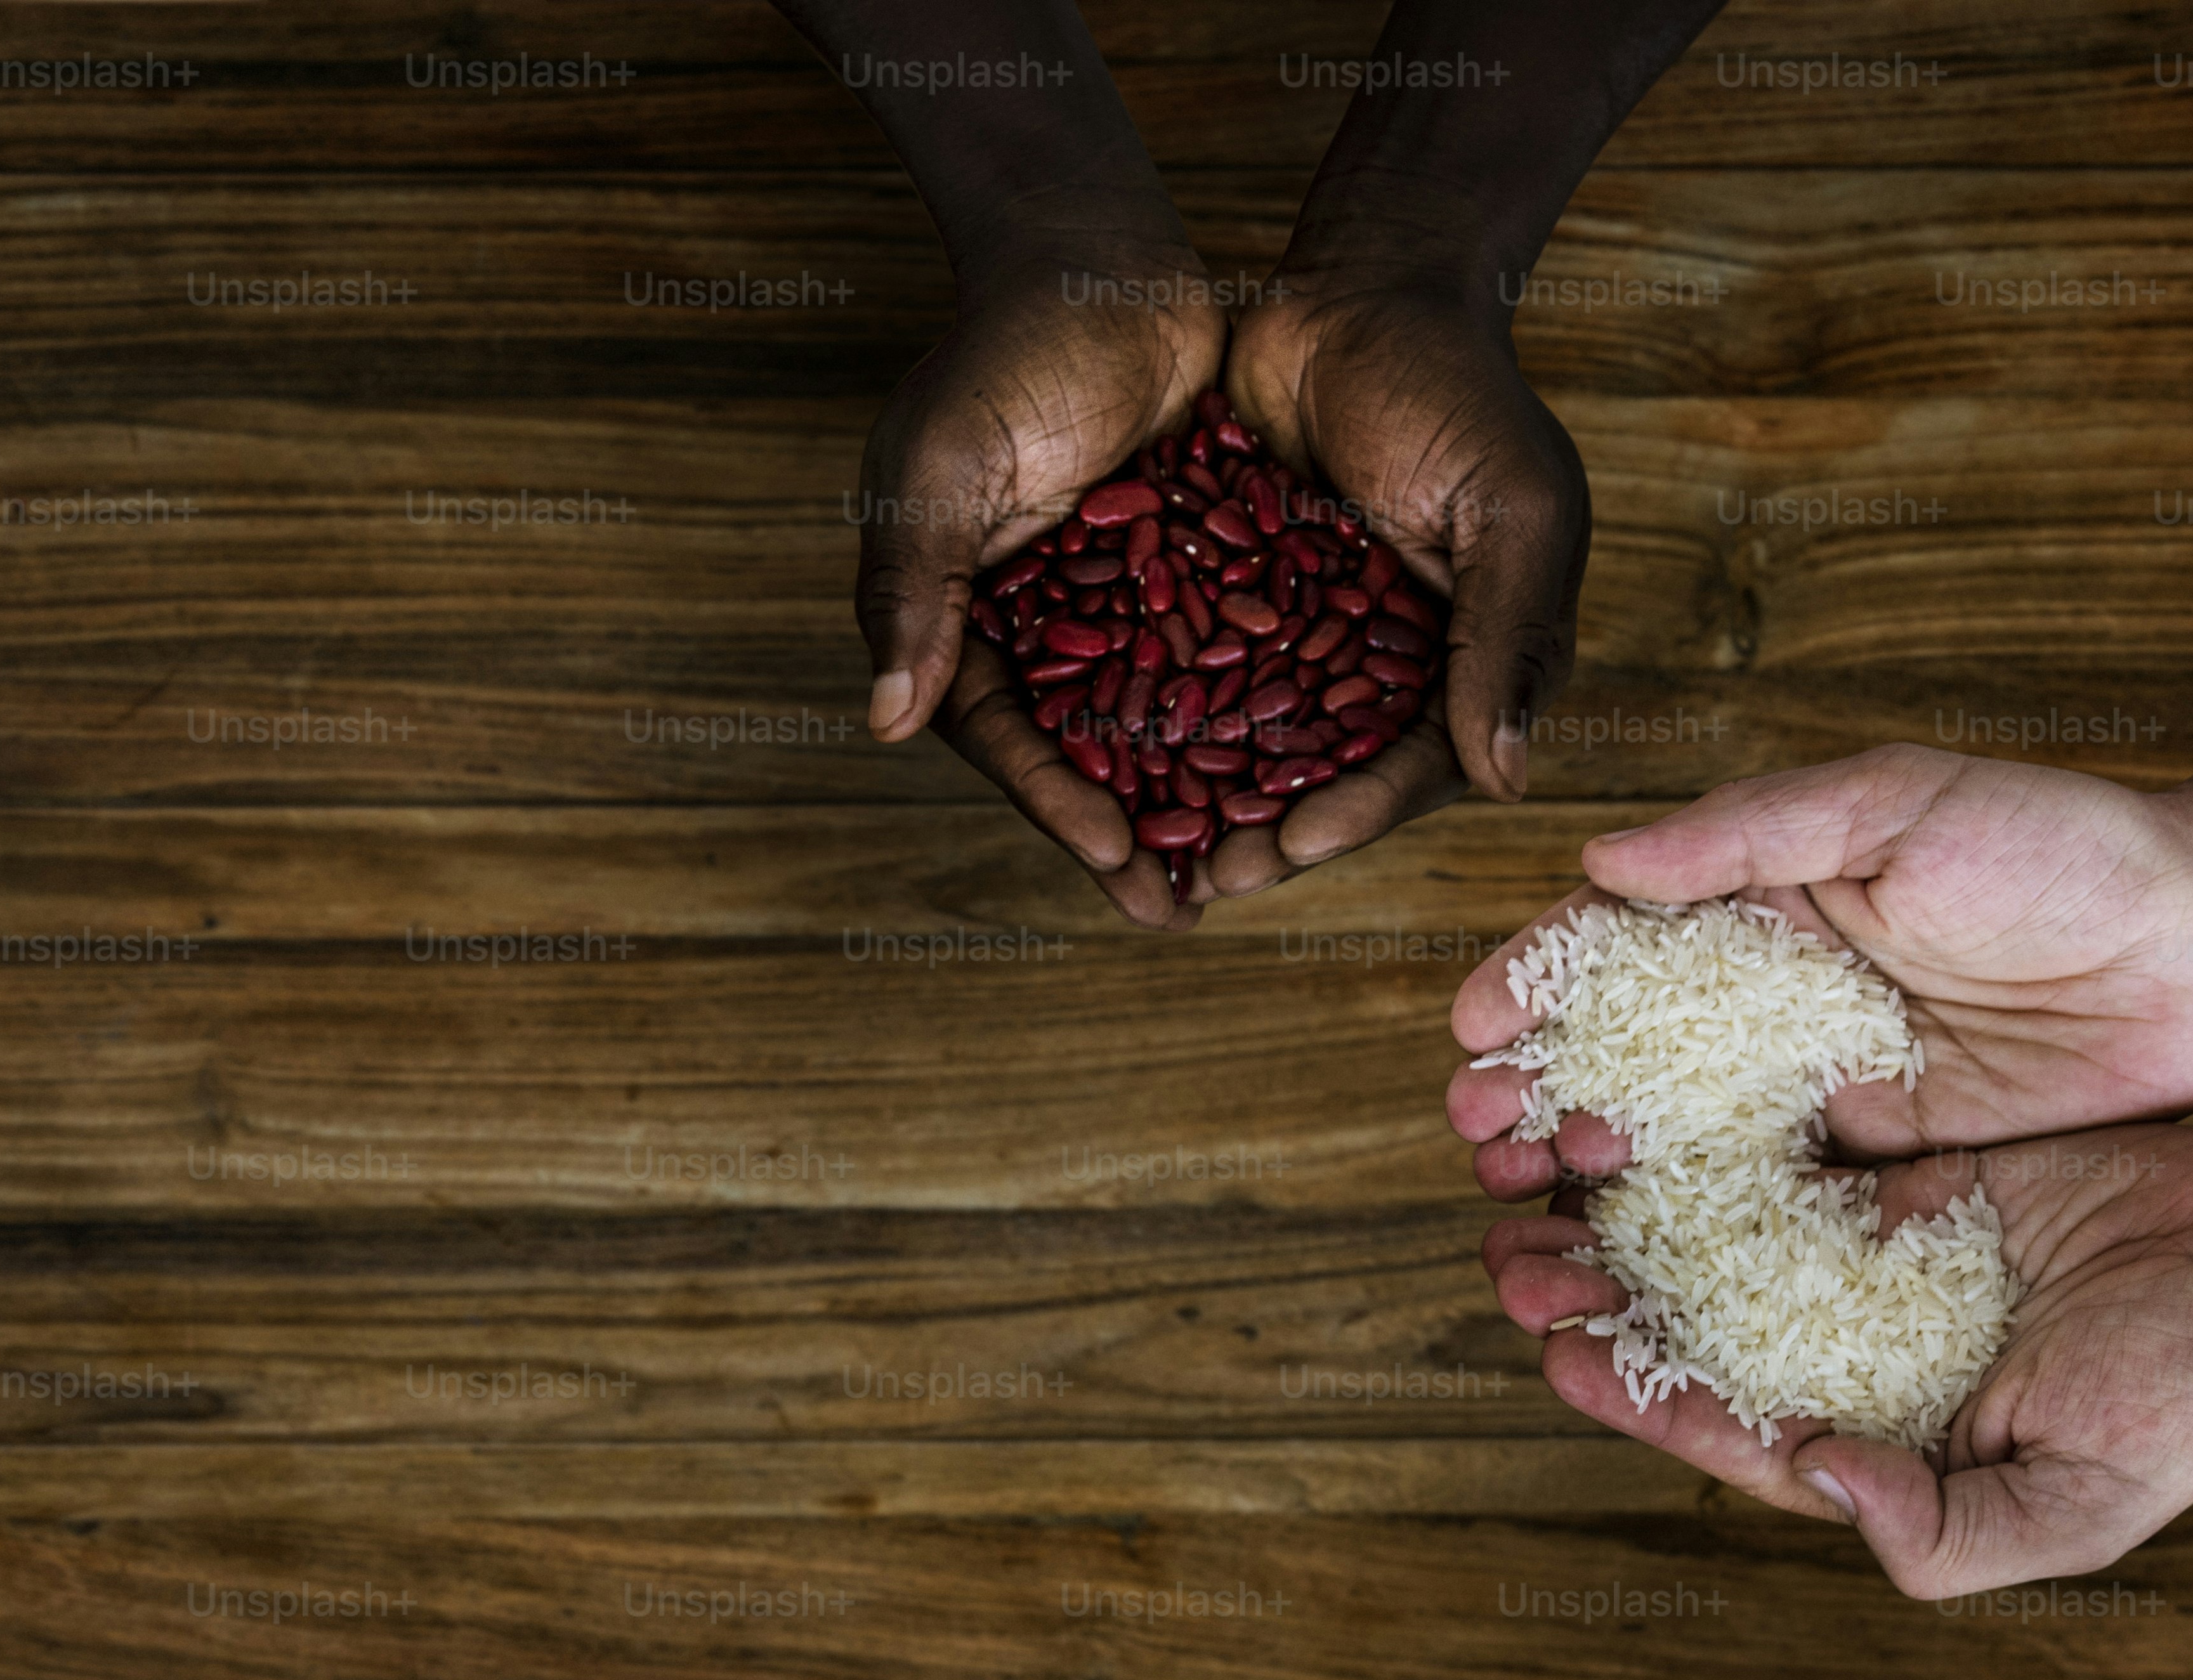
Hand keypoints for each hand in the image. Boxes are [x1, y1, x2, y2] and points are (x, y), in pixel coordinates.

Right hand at [855, 252, 1224, 930]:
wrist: (1098, 256)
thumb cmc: (999, 354)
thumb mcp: (937, 471)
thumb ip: (914, 592)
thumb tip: (884, 724)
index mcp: (963, 623)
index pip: (1009, 739)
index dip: (1060, 807)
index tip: (1119, 865)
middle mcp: (1041, 630)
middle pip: (1087, 754)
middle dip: (1133, 834)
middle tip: (1184, 910)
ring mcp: (1119, 605)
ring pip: (1163, 721)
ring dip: (1200, 794)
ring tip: (1250, 865)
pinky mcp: (1190, 569)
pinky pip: (1227, 654)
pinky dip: (1258, 709)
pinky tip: (1308, 761)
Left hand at [1211, 260, 1586, 896]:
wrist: (1361, 291)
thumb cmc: (1459, 390)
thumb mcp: (1512, 508)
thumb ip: (1505, 638)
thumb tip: (1505, 782)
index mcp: (1478, 655)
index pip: (1421, 764)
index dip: (1361, 812)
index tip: (1295, 849)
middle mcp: (1395, 662)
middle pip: (1333, 774)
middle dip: (1273, 833)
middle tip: (1208, 882)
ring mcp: (1314, 635)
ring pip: (1261, 742)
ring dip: (1210, 800)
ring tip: (1151, 848)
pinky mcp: (1242, 601)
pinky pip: (1201, 676)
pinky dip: (1163, 721)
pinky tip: (1109, 762)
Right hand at [1445, 742, 2192, 1189]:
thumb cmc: (2060, 847)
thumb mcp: (1897, 803)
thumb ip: (1748, 833)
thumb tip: (1602, 861)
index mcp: (1763, 906)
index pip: (1616, 947)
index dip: (1534, 986)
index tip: (1469, 1028)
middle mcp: (1770, 1004)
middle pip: (1617, 1057)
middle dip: (1532, 1095)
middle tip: (1477, 1136)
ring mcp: (1813, 1091)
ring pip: (1667, 1141)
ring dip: (1580, 1172)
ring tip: (1520, 1199)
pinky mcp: (1869, 1168)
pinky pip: (1755, 1206)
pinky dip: (1679, 1232)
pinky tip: (1617, 1253)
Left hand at [1482, 1125, 2192, 1593]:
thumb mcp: (2075, 1503)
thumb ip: (1939, 1530)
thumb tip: (1813, 1478)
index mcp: (1882, 1446)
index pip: (1731, 1429)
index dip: (1639, 1398)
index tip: (1559, 1353)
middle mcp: (1858, 1361)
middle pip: (1698, 1338)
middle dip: (1600, 1304)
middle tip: (1506, 1262)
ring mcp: (1876, 1272)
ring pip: (1719, 1253)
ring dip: (1630, 1229)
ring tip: (1536, 1192)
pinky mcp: (1907, 1188)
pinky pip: (1789, 1173)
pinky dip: (1710, 1156)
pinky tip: (1634, 1123)